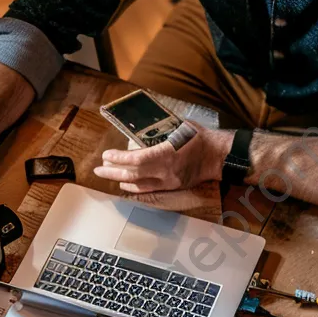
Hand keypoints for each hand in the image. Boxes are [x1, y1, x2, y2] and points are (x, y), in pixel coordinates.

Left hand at [93, 125, 230, 192]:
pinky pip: (148, 190)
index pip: (136, 159)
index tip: (107, 154)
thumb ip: (158, 130)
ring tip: (107, 174)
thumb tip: (139, 126)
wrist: (218, 156)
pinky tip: (124, 183)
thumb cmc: (198, 137)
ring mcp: (169, 182)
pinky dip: (133, 187)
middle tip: (99, 169)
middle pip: (133, 175)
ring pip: (138, 185)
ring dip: (120, 180)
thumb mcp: (178, 126)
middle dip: (113, 172)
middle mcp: (166, 171)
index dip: (119, 158)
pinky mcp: (172, 187)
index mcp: (167, 154)